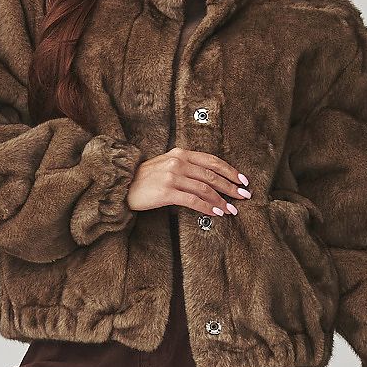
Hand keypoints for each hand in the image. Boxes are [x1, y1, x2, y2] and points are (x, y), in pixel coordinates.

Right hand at [126, 147, 250, 215]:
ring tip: (232, 209)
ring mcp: (172, 176)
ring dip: (222, 200)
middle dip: (231, 186)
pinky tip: (216, 213)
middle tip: (244, 196)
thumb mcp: (166, 165)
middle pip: (212, 175)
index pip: (211, 161)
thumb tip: (208, 178)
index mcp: (180, 154)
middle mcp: (178, 162)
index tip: (242, 180)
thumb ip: (185, 166)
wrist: (122, 185)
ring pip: (205, 188)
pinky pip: (193, 200)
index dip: (230, 171)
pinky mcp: (167, 191)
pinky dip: (208, 207)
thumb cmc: (145, 178)